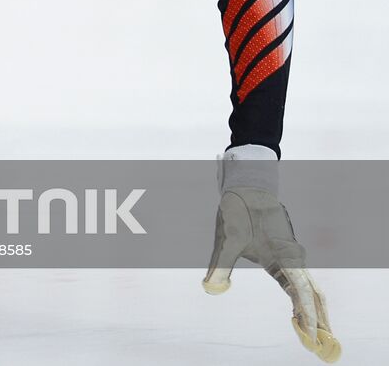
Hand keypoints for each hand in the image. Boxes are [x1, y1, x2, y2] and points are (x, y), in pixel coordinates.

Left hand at [203, 147, 340, 361]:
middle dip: (319, 320)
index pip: (302, 292)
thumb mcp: (227, 238)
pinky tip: (299, 315)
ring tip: (317, 336)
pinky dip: (304, 301)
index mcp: (284, 256)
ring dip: (315, 312)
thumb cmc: (238, 211)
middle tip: (323, 345)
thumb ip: (220, 266)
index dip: (308, 315)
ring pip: (310, 290)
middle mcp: (293, 259)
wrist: (247, 188)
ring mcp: (291, 258)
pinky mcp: (284, 256)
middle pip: (314, 295)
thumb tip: (210, 289)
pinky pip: (300, 282)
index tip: (311, 335)